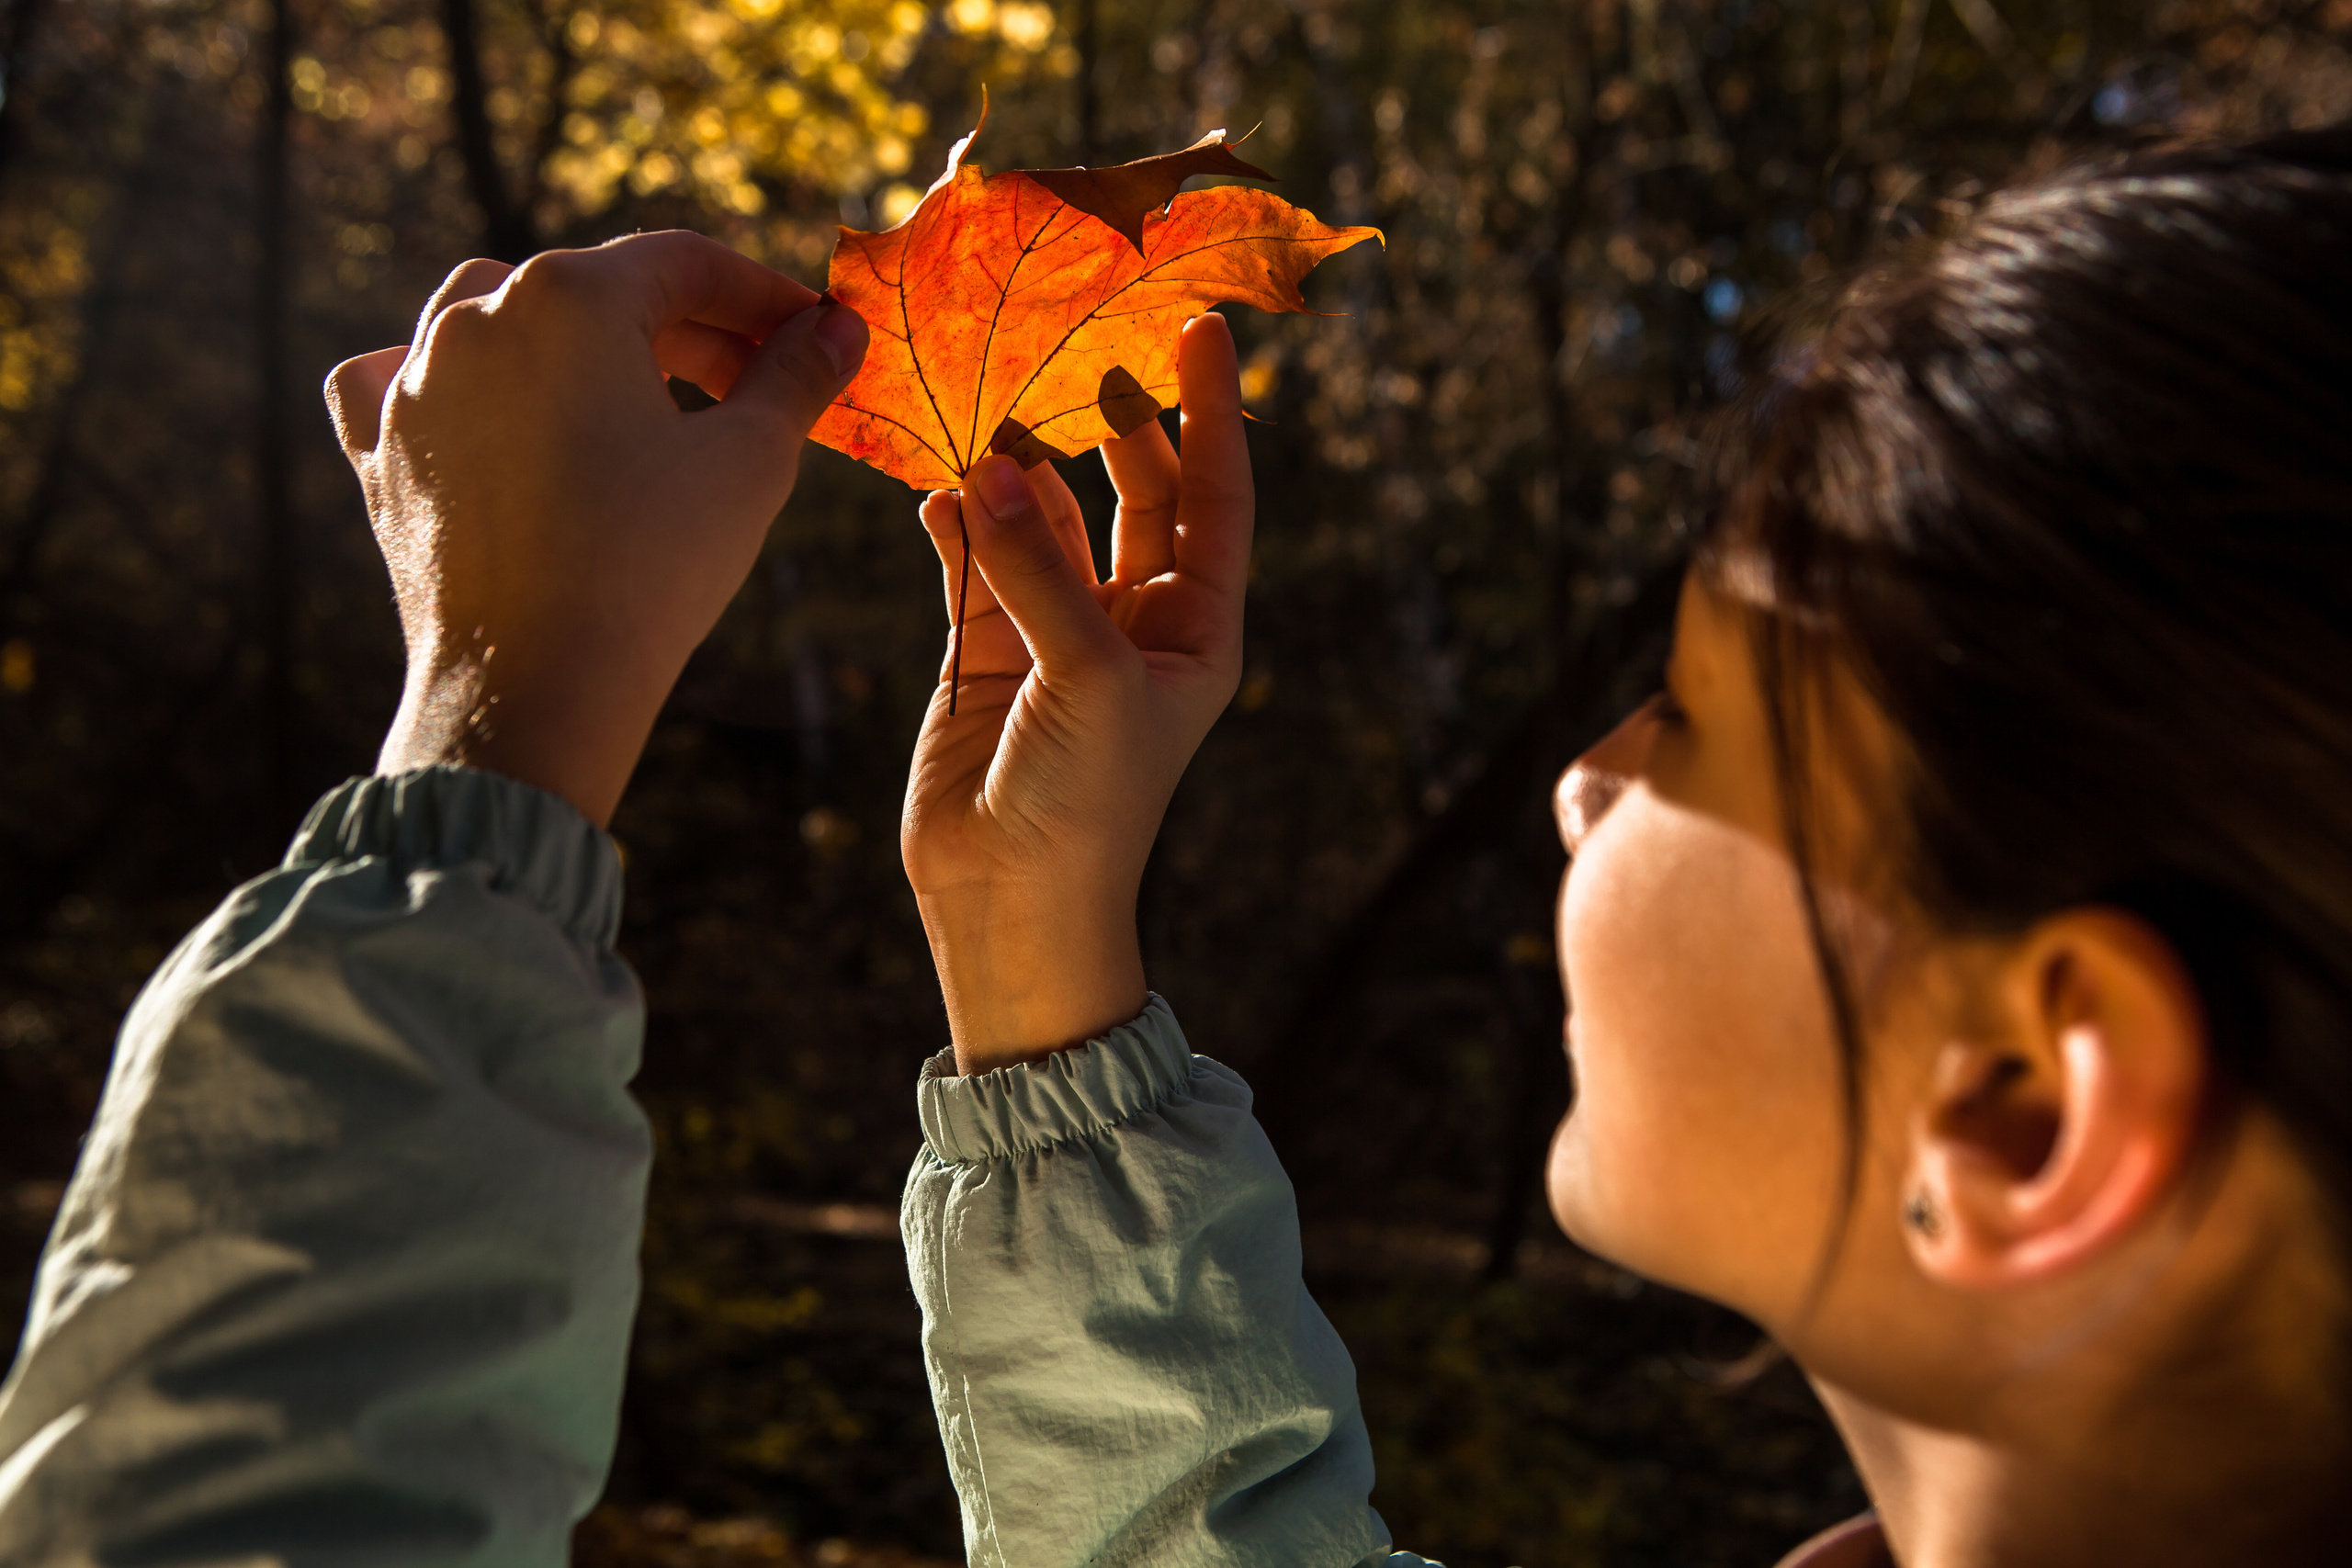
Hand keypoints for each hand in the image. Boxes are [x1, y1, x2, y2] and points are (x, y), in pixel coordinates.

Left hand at [324, 231, 868, 826]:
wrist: (535, 686)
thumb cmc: (652, 567)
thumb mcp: (750, 460)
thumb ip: (796, 376)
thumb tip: (837, 329)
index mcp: (569, 297)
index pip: (684, 263)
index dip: (760, 294)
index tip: (810, 333)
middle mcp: (478, 317)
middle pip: (599, 291)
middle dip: (685, 330)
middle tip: (752, 385)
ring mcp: (415, 383)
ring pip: (493, 315)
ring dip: (572, 339)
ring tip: (631, 393)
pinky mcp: (381, 451)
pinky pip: (392, 379)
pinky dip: (443, 377)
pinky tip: (480, 400)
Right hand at [903, 313, 1253, 1072]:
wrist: (1014, 900)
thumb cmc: (1090, 801)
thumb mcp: (1088, 676)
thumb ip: (1037, 566)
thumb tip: (986, 461)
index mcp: (1196, 625)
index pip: (1216, 494)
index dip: (1212, 409)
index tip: (1204, 322)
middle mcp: (1134, 615)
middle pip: (1131, 486)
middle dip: (1107, 417)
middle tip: (1074, 341)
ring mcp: (1055, 624)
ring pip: (1040, 511)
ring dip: (1014, 462)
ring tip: (984, 397)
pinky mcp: (983, 643)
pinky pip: (971, 554)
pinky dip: (954, 515)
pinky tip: (935, 478)